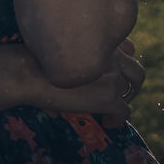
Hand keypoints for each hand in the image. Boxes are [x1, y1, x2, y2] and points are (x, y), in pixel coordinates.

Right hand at [21, 38, 145, 127]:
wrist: (27, 72)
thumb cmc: (31, 61)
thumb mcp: (55, 53)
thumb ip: (65, 65)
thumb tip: (57, 99)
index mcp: (99, 40)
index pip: (128, 47)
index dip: (124, 62)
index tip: (115, 72)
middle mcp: (111, 55)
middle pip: (136, 70)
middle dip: (132, 84)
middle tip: (120, 94)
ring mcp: (112, 76)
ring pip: (133, 90)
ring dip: (125, 101)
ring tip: (113, 110)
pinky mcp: (108, 97)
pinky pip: (124, 111)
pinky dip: (118, 119)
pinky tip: (107, 123)